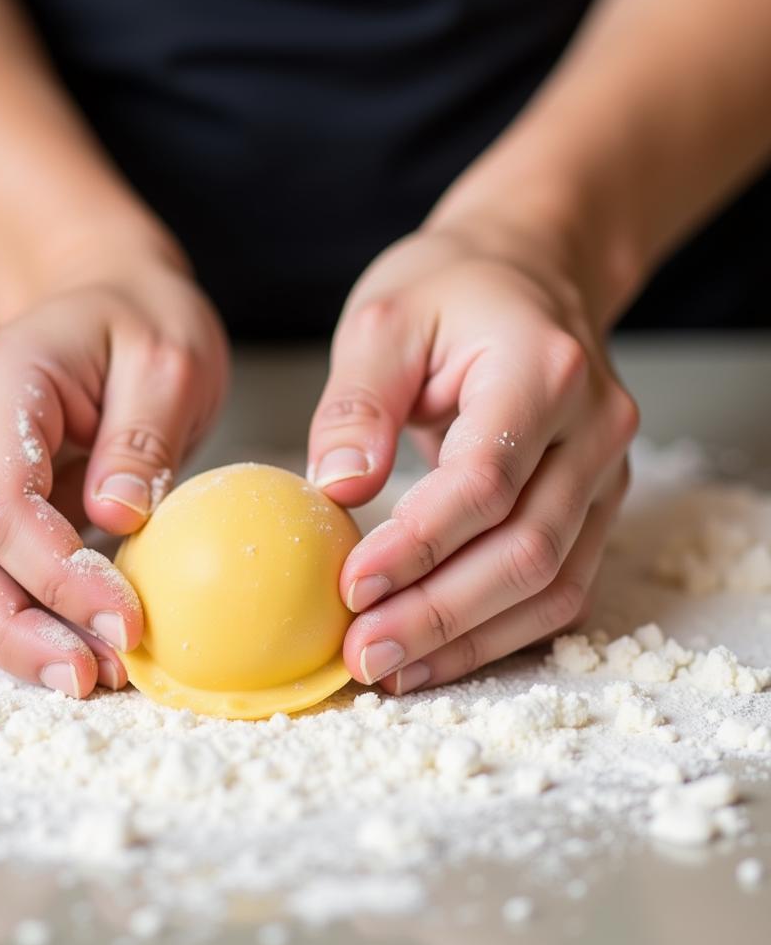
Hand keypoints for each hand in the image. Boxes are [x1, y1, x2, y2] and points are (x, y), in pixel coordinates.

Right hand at [0, 255, 229, 696]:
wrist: (105, 301)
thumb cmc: (142, 323)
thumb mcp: (171, 362)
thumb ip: (142, 438)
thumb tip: (115, 521)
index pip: (0, 503)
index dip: (56, 578)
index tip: (126, 623)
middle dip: (19, 633)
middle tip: (94, 678)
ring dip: (8, 639)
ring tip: (88, 671)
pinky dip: (7, 619)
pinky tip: (67, 639)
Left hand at [307, 226, 637, 693]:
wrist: (526, 274)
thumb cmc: (449, 290)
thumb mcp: (384, 321)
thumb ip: (360, 404)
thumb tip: (339, 490)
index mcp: (542, 371)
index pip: (484, 482)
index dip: (417, 545)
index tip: (350, 587)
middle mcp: (593, 429)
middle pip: (526, 549)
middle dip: (438, 614)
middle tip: (364, 655)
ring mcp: (605, 473)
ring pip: (553, 584)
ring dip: (470, 640)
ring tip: (393, 670)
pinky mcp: (593, 504)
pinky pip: (559, 586)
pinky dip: (499, 631)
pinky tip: (438, 652)